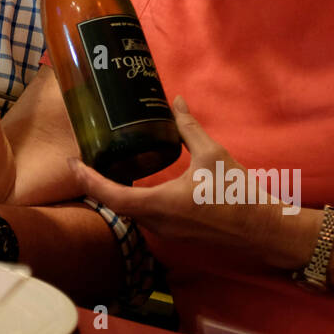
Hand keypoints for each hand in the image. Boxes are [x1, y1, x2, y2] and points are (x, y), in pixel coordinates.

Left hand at [68, 97, 279, 251]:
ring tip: (103, 165)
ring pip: (128, 212)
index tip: (72, 163)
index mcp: (160, 204)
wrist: (262, 228)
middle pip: (114, 204)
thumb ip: (188, 127)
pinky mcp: (175, 232)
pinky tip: (132, 180)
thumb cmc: (237, 192)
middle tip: (84, 159)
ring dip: (113, 192)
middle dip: (95, 183)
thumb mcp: (212, 154)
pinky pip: (143, 216)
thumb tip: (175, 101)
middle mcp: (156, 223)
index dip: (87, 179)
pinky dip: (130, 198)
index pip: (110, 195)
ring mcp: (165, 231)